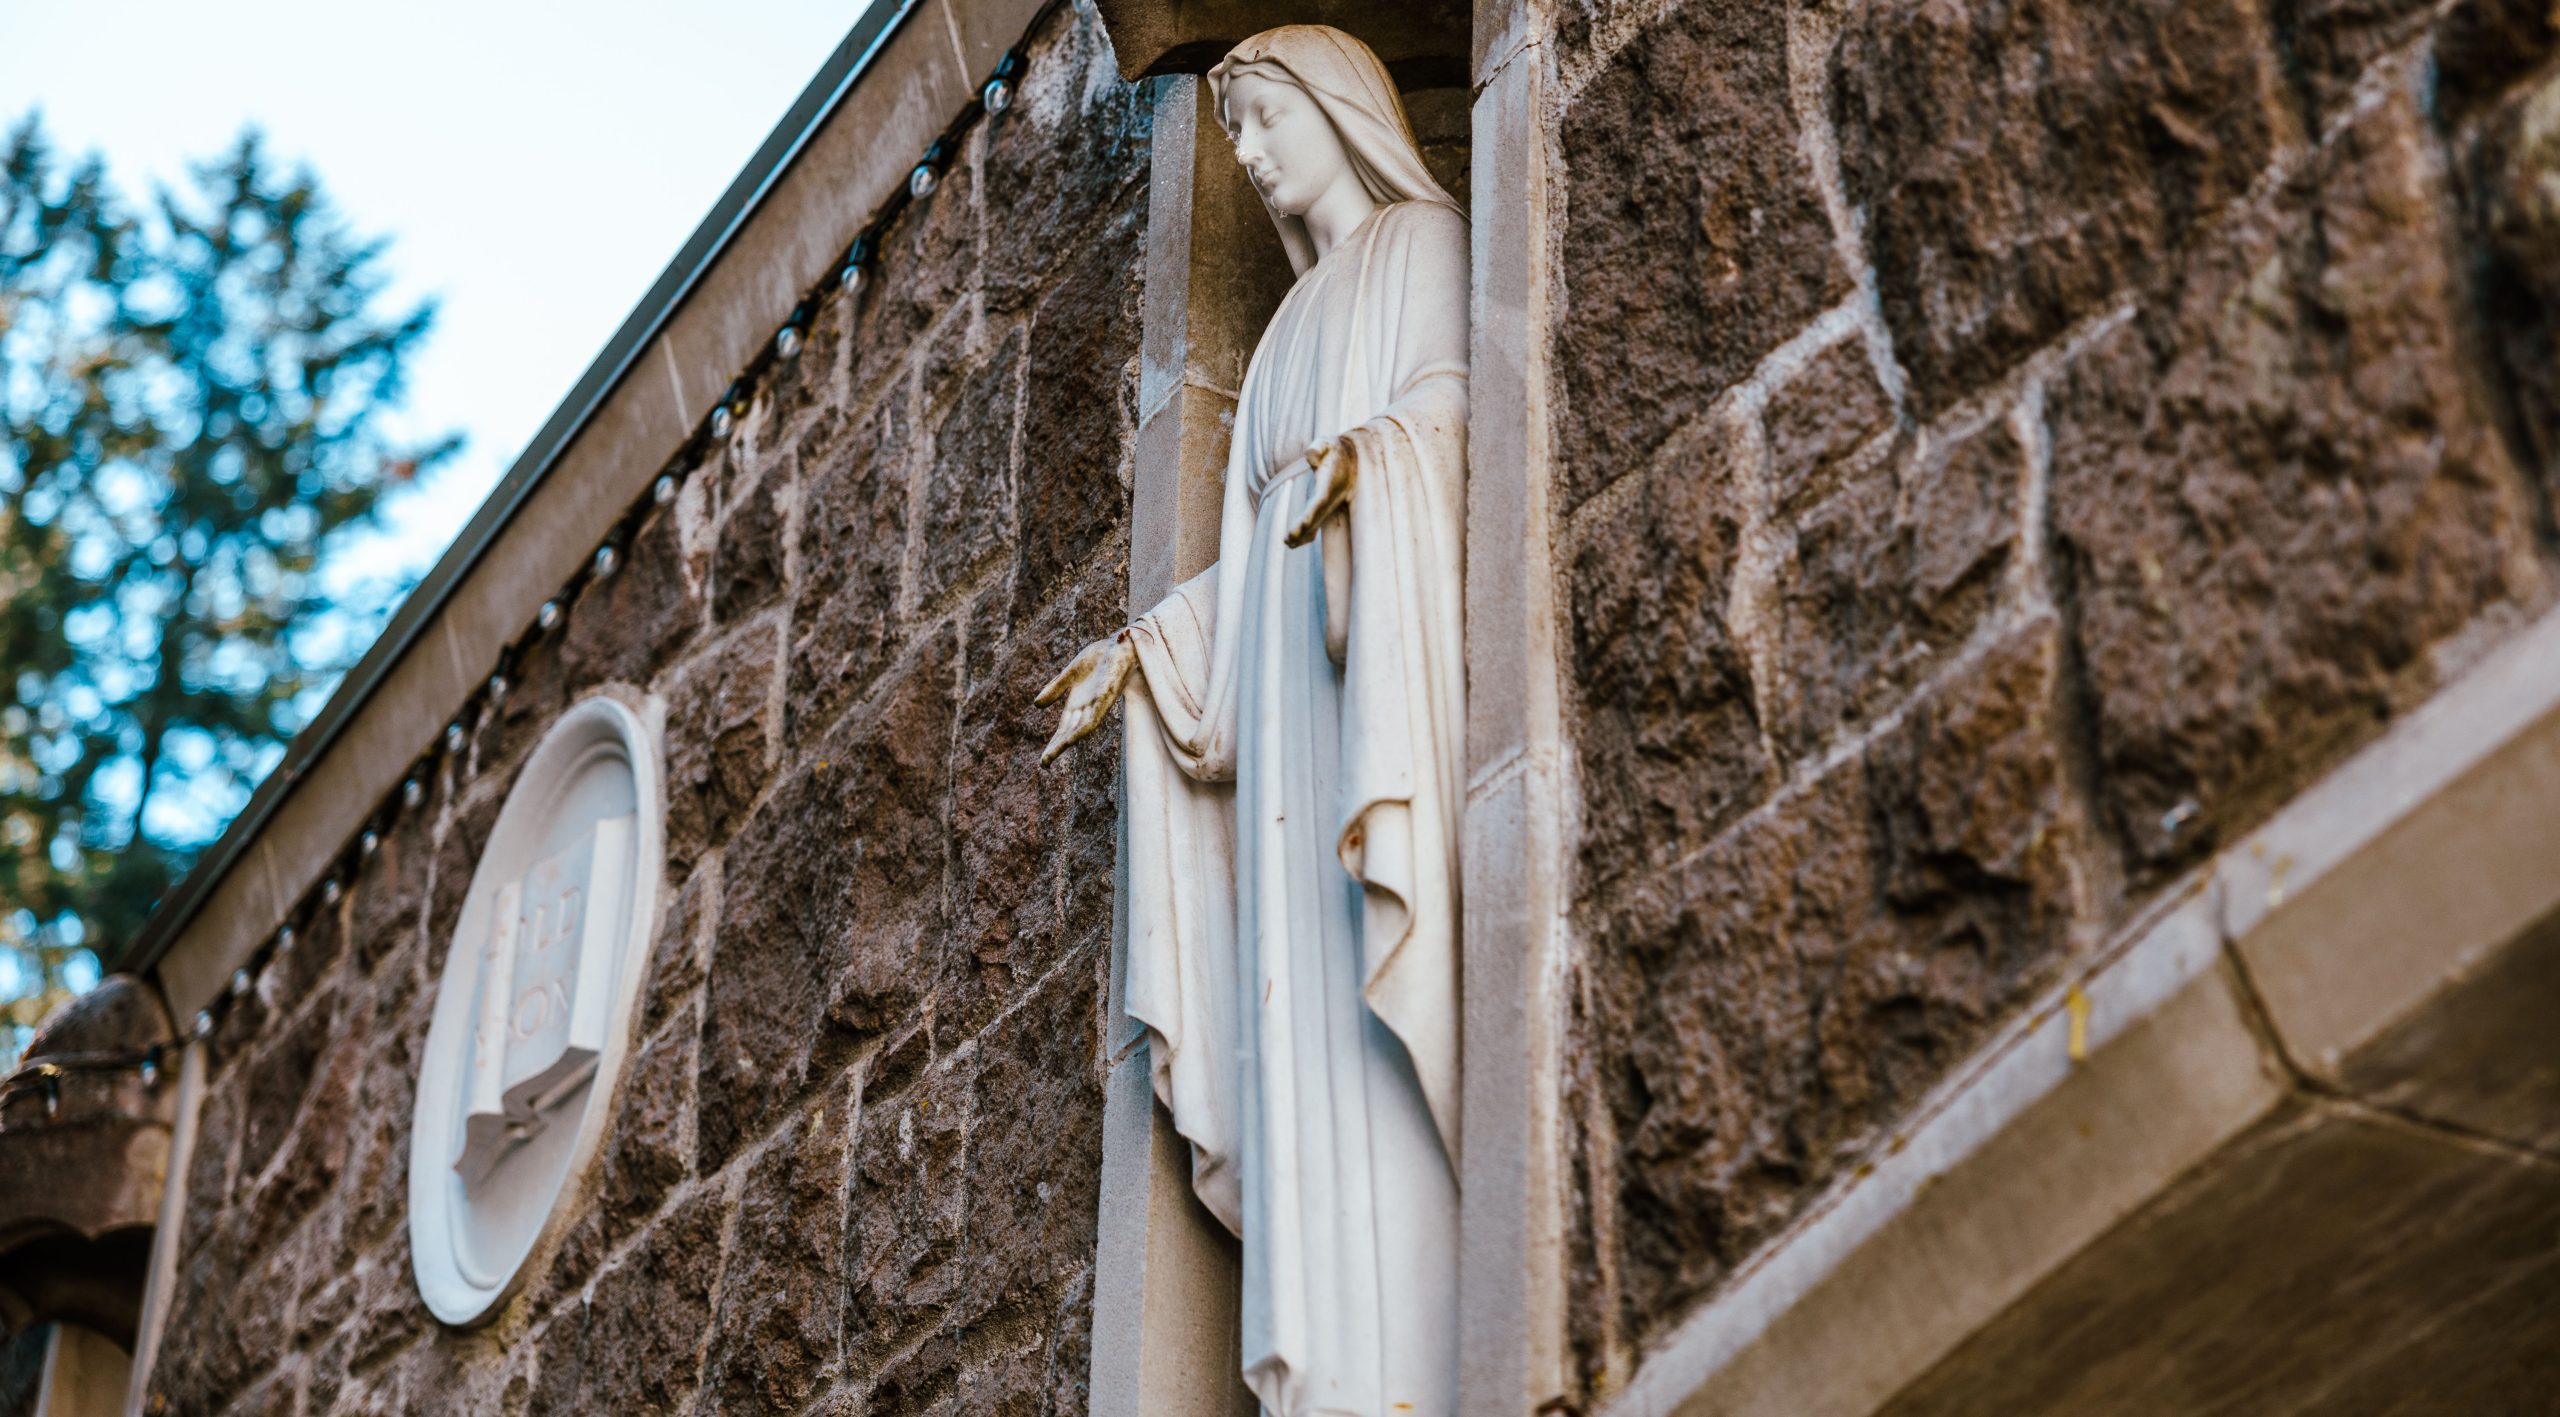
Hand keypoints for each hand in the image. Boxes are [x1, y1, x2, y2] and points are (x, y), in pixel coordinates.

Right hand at [1036, 632, 1136, 763]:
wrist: (1120, 643)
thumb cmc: (1099, 657)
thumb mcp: (1071, 673)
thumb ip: (1056, 688)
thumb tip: (1036, 705)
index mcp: (1078, 703)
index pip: (1064, 728)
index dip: (1054, 743)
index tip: (1043, 760)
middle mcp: (1088, 707)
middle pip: (1070, 733)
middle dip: (1057, 747)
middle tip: (1043, 764)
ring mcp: (1099, 703)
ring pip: (1081, 729)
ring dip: (1067, 742)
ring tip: (1053, 754)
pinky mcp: (1108, 695)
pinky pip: (1095, 716)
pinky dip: (1083, 728)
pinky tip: (1073, 737)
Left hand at [1284, 437, 1355, 548]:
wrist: (1352, 457)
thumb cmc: (1336, 449)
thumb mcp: (1328, 442)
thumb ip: (1319, 447)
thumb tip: (1311, 456)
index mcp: (1331, 483)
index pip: (1321, 500)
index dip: (1312, 513)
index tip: (1302, 524)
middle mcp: (1332, 497)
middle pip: (1318, 516)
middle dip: (1304, 529)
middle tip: (1288, 540)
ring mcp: (1330, 503)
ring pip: (1317, 522)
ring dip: (1304, 535)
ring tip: (1288, 544)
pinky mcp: (1325, 506)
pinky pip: (1316, 522)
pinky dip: (1307, 533)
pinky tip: (1293, 543)